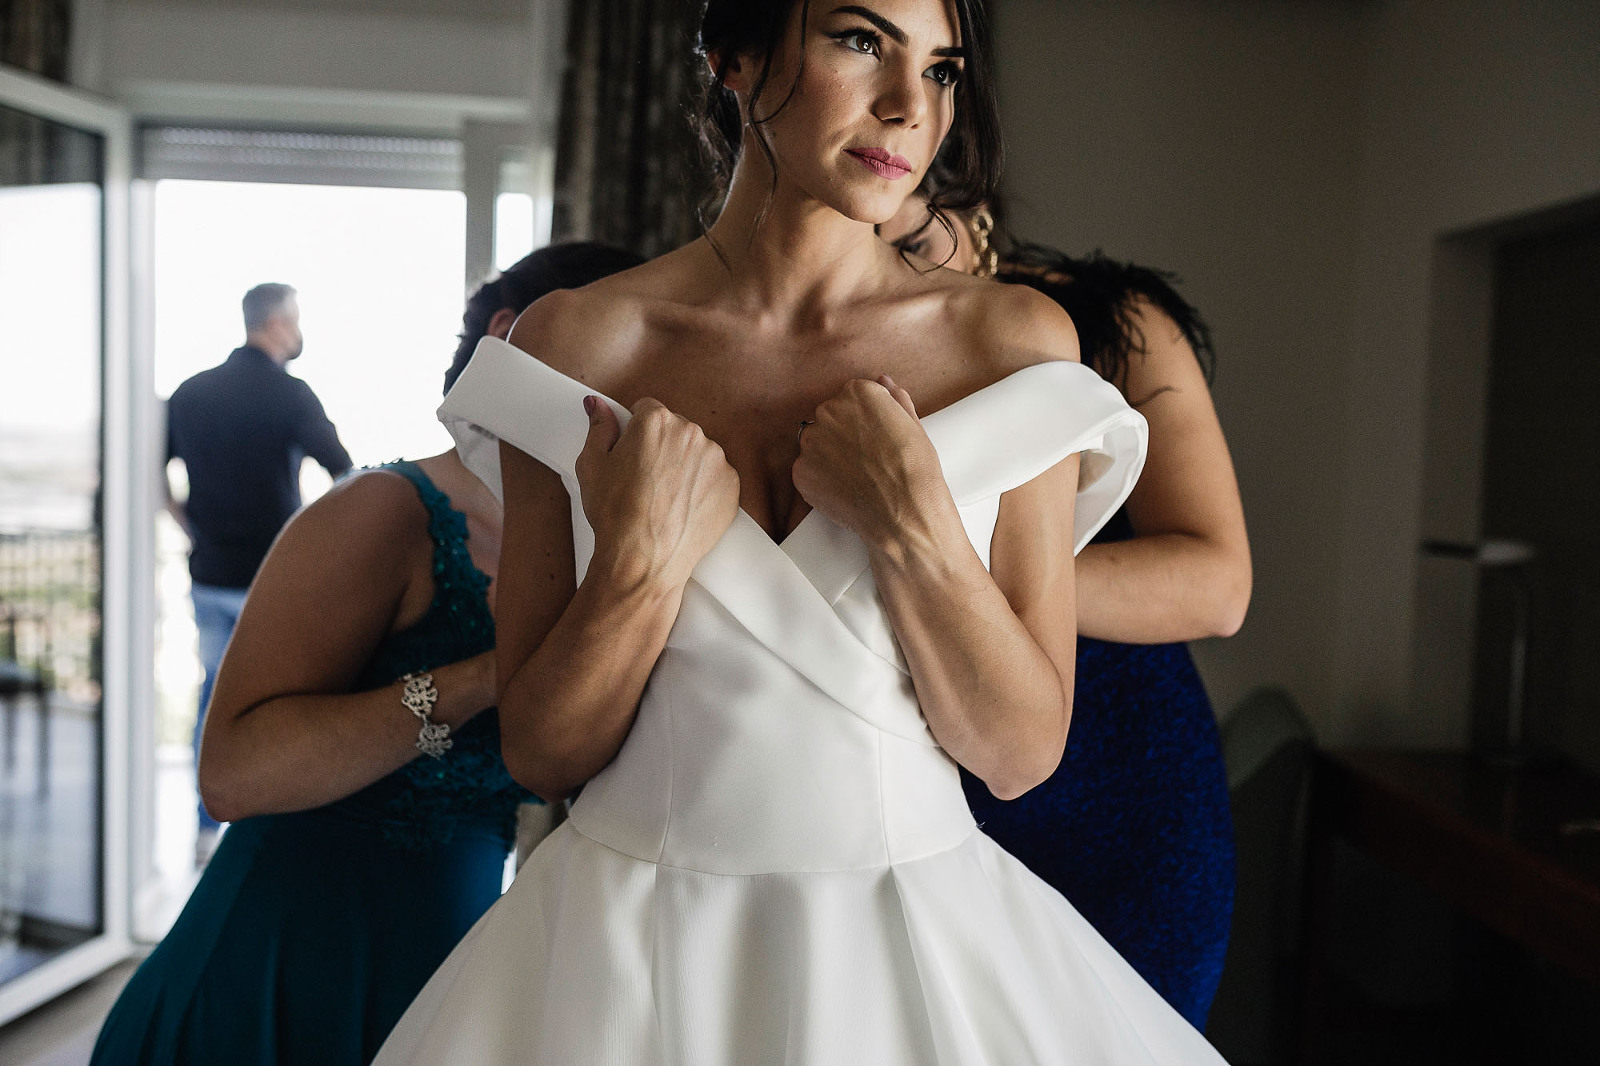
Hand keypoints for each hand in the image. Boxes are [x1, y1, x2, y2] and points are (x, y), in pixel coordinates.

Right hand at [575, 396, 739, 589]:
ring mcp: (715, 458)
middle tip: (645, 480)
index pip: (647, 409)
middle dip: (661, 448)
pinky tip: (682, 508)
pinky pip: (714, 476)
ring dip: (684, 466)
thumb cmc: (617, 516)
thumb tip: (599, 406)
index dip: (636, 432)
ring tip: (664, 498)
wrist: (646, 560)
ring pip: (696, 452)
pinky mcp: (731, 484)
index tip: (633, 453)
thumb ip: (599, 428)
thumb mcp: (592, 466)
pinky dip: (702, 488)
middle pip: (674, 429)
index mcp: (656, 422)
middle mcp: (690, 433)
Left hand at [792, 375, 950, 548]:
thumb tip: (884, 382)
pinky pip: (807, 471)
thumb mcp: (913, 425)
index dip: (864, 421)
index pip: (852, 398)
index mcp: (857, 393)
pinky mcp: (801, 471)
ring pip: (816, 444)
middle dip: (843, 436)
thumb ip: (893, 399)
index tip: (874, 438)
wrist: (903, 511)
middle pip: (830, 418)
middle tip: (866, 460)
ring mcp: (811, 442)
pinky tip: (844, 490)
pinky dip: (821, 480)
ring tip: (856, 477)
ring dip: (830, 456)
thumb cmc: (914, 470)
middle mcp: (829, 411)